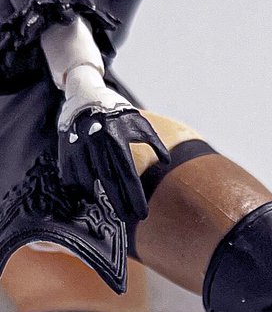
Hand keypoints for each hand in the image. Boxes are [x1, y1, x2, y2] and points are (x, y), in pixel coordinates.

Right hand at [58, 102, 169, 223]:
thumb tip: (166, 163)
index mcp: (117, 138)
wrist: (84, 94)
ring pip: (88, 181)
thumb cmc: (116, 111)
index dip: (135, 197)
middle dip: (120, 204)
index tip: (142, 214)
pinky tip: (89, 192)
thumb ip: (155, 142)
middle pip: (110, 183)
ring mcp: (79, 146)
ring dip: (98, 195)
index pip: (129, 176)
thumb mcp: (139, 123)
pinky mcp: (65, 148)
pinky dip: (79, 186)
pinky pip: (71, 175)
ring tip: (107, 204)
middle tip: (126, 218)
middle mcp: (97, 143)